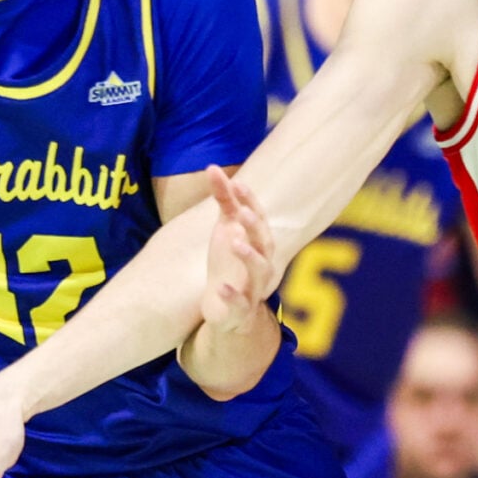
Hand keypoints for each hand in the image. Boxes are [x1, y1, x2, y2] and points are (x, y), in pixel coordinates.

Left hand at [198, 167, 275, 336]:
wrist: (227, 311)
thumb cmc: (228, 265)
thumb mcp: (225, 231)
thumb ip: (224, 201)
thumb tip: (213, 167)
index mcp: (258, 243)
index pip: (258, 218)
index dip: (250, 202)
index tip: (238, 185)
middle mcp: (262, 263)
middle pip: (264, 242)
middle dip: (254, 227)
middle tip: (241, 212)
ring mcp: (254, 287)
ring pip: (259, 271)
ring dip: (249, 256)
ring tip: (234, 242)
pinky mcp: (241, 310)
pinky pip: (240, 303)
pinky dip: (233, 295)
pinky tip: (222, 287)